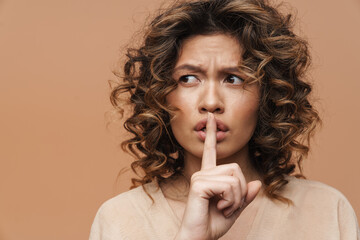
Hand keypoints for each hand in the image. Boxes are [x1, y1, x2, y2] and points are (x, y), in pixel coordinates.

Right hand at [175, 112, 261, 239]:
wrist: (199, 239)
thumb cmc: (212, 224)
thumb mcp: (234, 209)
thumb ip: (244, 196)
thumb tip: (256, 183)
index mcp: (209, 176)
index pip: (210, 151)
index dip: (210, 134)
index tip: (211, 118)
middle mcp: (202, 172)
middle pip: (236, 168)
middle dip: (240, 191)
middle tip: (228, 206)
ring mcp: (200, 177)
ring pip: (234, 177)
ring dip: (236, 198)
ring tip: (223, 208)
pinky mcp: (199, 184)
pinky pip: (228, 185)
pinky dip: (231, 200)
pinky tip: (219, 207)